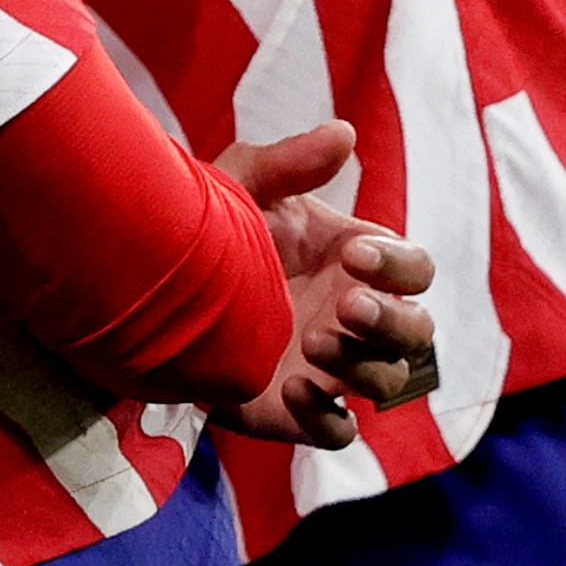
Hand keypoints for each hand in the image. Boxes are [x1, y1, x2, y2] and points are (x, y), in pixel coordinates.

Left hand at [209, 120, 439, 447]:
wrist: (147, 284)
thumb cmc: (207, 225)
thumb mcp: (240, 185)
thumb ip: (289, 163)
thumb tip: (344, 133)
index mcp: (354, 263)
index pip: (415, 270)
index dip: (399, 267)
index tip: (354, 256)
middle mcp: (352, 317)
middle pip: (418, 332)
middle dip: (393, 321)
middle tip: (345, 306)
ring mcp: (329, 366)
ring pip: (389, 380)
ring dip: (362, 365)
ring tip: (308, 345)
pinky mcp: (294, 409)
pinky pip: (339, 432)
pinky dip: (330, 420)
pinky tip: (295, 393)